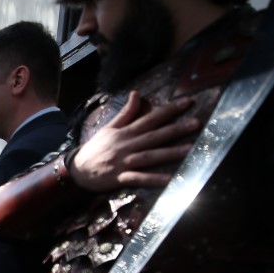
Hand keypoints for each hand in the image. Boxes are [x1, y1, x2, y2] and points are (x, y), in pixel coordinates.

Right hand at [68, 91, 199, 190]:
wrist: (77, 170)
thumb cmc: (95, 148)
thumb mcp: (109, 127)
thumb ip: (126, 112)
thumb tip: (137, 93)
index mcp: (125, 132)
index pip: (151, 118)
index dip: (169, 110)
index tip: (188, 102)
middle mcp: (127, 145)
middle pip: (154, 136)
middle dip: (175, 129)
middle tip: (196, 123)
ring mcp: (124, 162)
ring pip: (149, 156)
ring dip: (169, 153)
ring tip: (189, 149)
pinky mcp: (120, 178)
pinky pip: (139, 178)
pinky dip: (153, 179)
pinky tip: (169, 179)